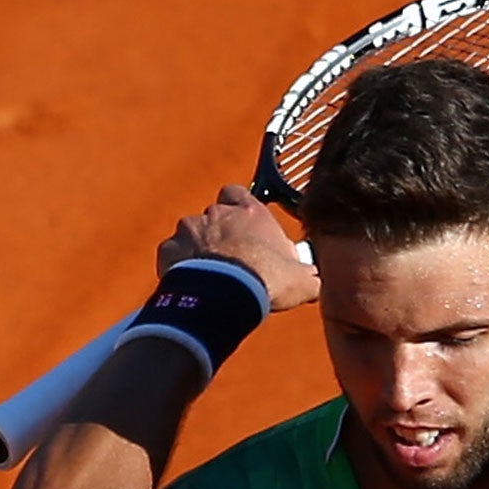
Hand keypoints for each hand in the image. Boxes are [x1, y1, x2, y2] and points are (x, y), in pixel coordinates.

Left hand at [157, 185, 319, 312]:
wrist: (226, 295)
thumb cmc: (267, 280)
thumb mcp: (302, 279)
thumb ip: (310, 274)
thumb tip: (319, 281)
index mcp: (249, 212)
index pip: (238, 193)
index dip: (240, 207)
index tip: (246, 225)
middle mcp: (216, 213)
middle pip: (214, 216)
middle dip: (219, 235)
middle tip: (231, 260)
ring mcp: (189, 230)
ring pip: (191, 235)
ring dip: (198, 250)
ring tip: (210, 276)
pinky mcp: (169, 250)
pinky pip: (171, 254)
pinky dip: (178, 266)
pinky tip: (191, 283)